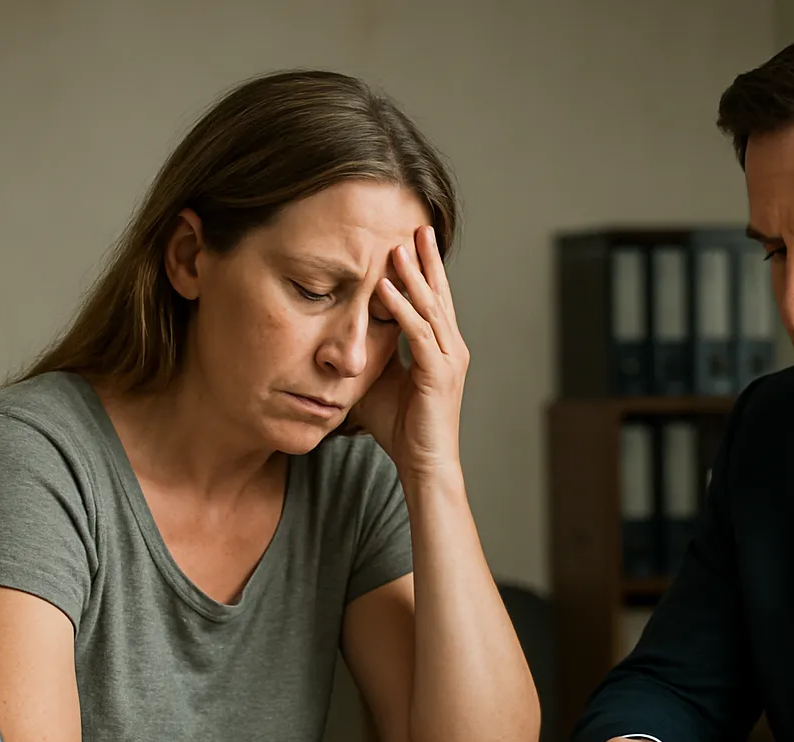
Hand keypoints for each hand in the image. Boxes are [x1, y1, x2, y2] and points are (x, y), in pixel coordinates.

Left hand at [353, 225, 468, 483]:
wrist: (423, 465)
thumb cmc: (401, 429)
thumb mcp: (379, 380)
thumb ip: (370, 354)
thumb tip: (343, 334)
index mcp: (440, 349)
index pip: (432, 301)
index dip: (422, 271)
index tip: (409, 240)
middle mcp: (451, 349)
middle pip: (438, 294)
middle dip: (426, 260)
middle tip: (418, 224)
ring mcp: (449, 361)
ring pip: (430, 308)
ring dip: (412, 275)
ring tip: (396, 246)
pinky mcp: (439, 374)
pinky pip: (418, 334)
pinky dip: (401, 309)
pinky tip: (384, 287)